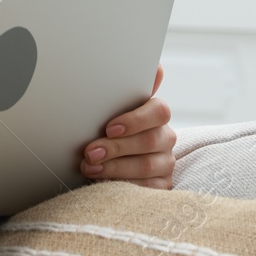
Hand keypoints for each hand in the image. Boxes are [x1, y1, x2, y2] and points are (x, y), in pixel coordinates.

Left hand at [79, 65, 175, 188]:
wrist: (107, 156)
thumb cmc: (110, 127)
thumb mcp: (112, 107)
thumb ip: (127, 88)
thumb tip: (154, 66)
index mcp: (156, 114)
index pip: (159, 111)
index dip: (135, 120)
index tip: (109, 127)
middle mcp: (165, 137)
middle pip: (150, 141)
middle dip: (116, 147)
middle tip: (90, 151)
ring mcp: (165, 163)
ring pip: (147, 166)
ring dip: (114, 168)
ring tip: (89, 167)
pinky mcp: (161, 185)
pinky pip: (148, 189)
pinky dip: (123, 185)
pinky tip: (104, 183)